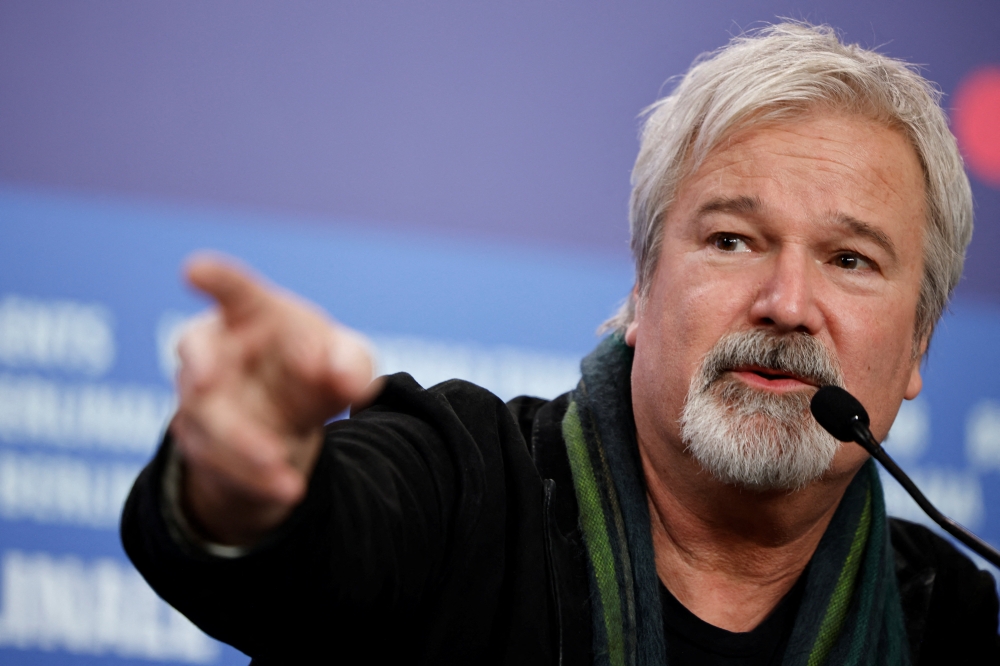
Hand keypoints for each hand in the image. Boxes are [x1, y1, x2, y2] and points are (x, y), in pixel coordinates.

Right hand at [170, 253, 378, 545]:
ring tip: (278, 460)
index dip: (215, 279)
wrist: (292, 418)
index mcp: (252, 313)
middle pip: (198, 352)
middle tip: (206, 385)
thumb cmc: (314, 366)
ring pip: (206, 418)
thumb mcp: (346, 361)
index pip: (233, 289)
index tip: (194, 271)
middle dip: (199, 368)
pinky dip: (253, 478)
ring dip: (240, 442)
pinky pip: (218, 462)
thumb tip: (347, 379)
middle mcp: (216, 349)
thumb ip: (353, 363)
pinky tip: (286, 489)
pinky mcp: (202, 442)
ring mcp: (200, 397)